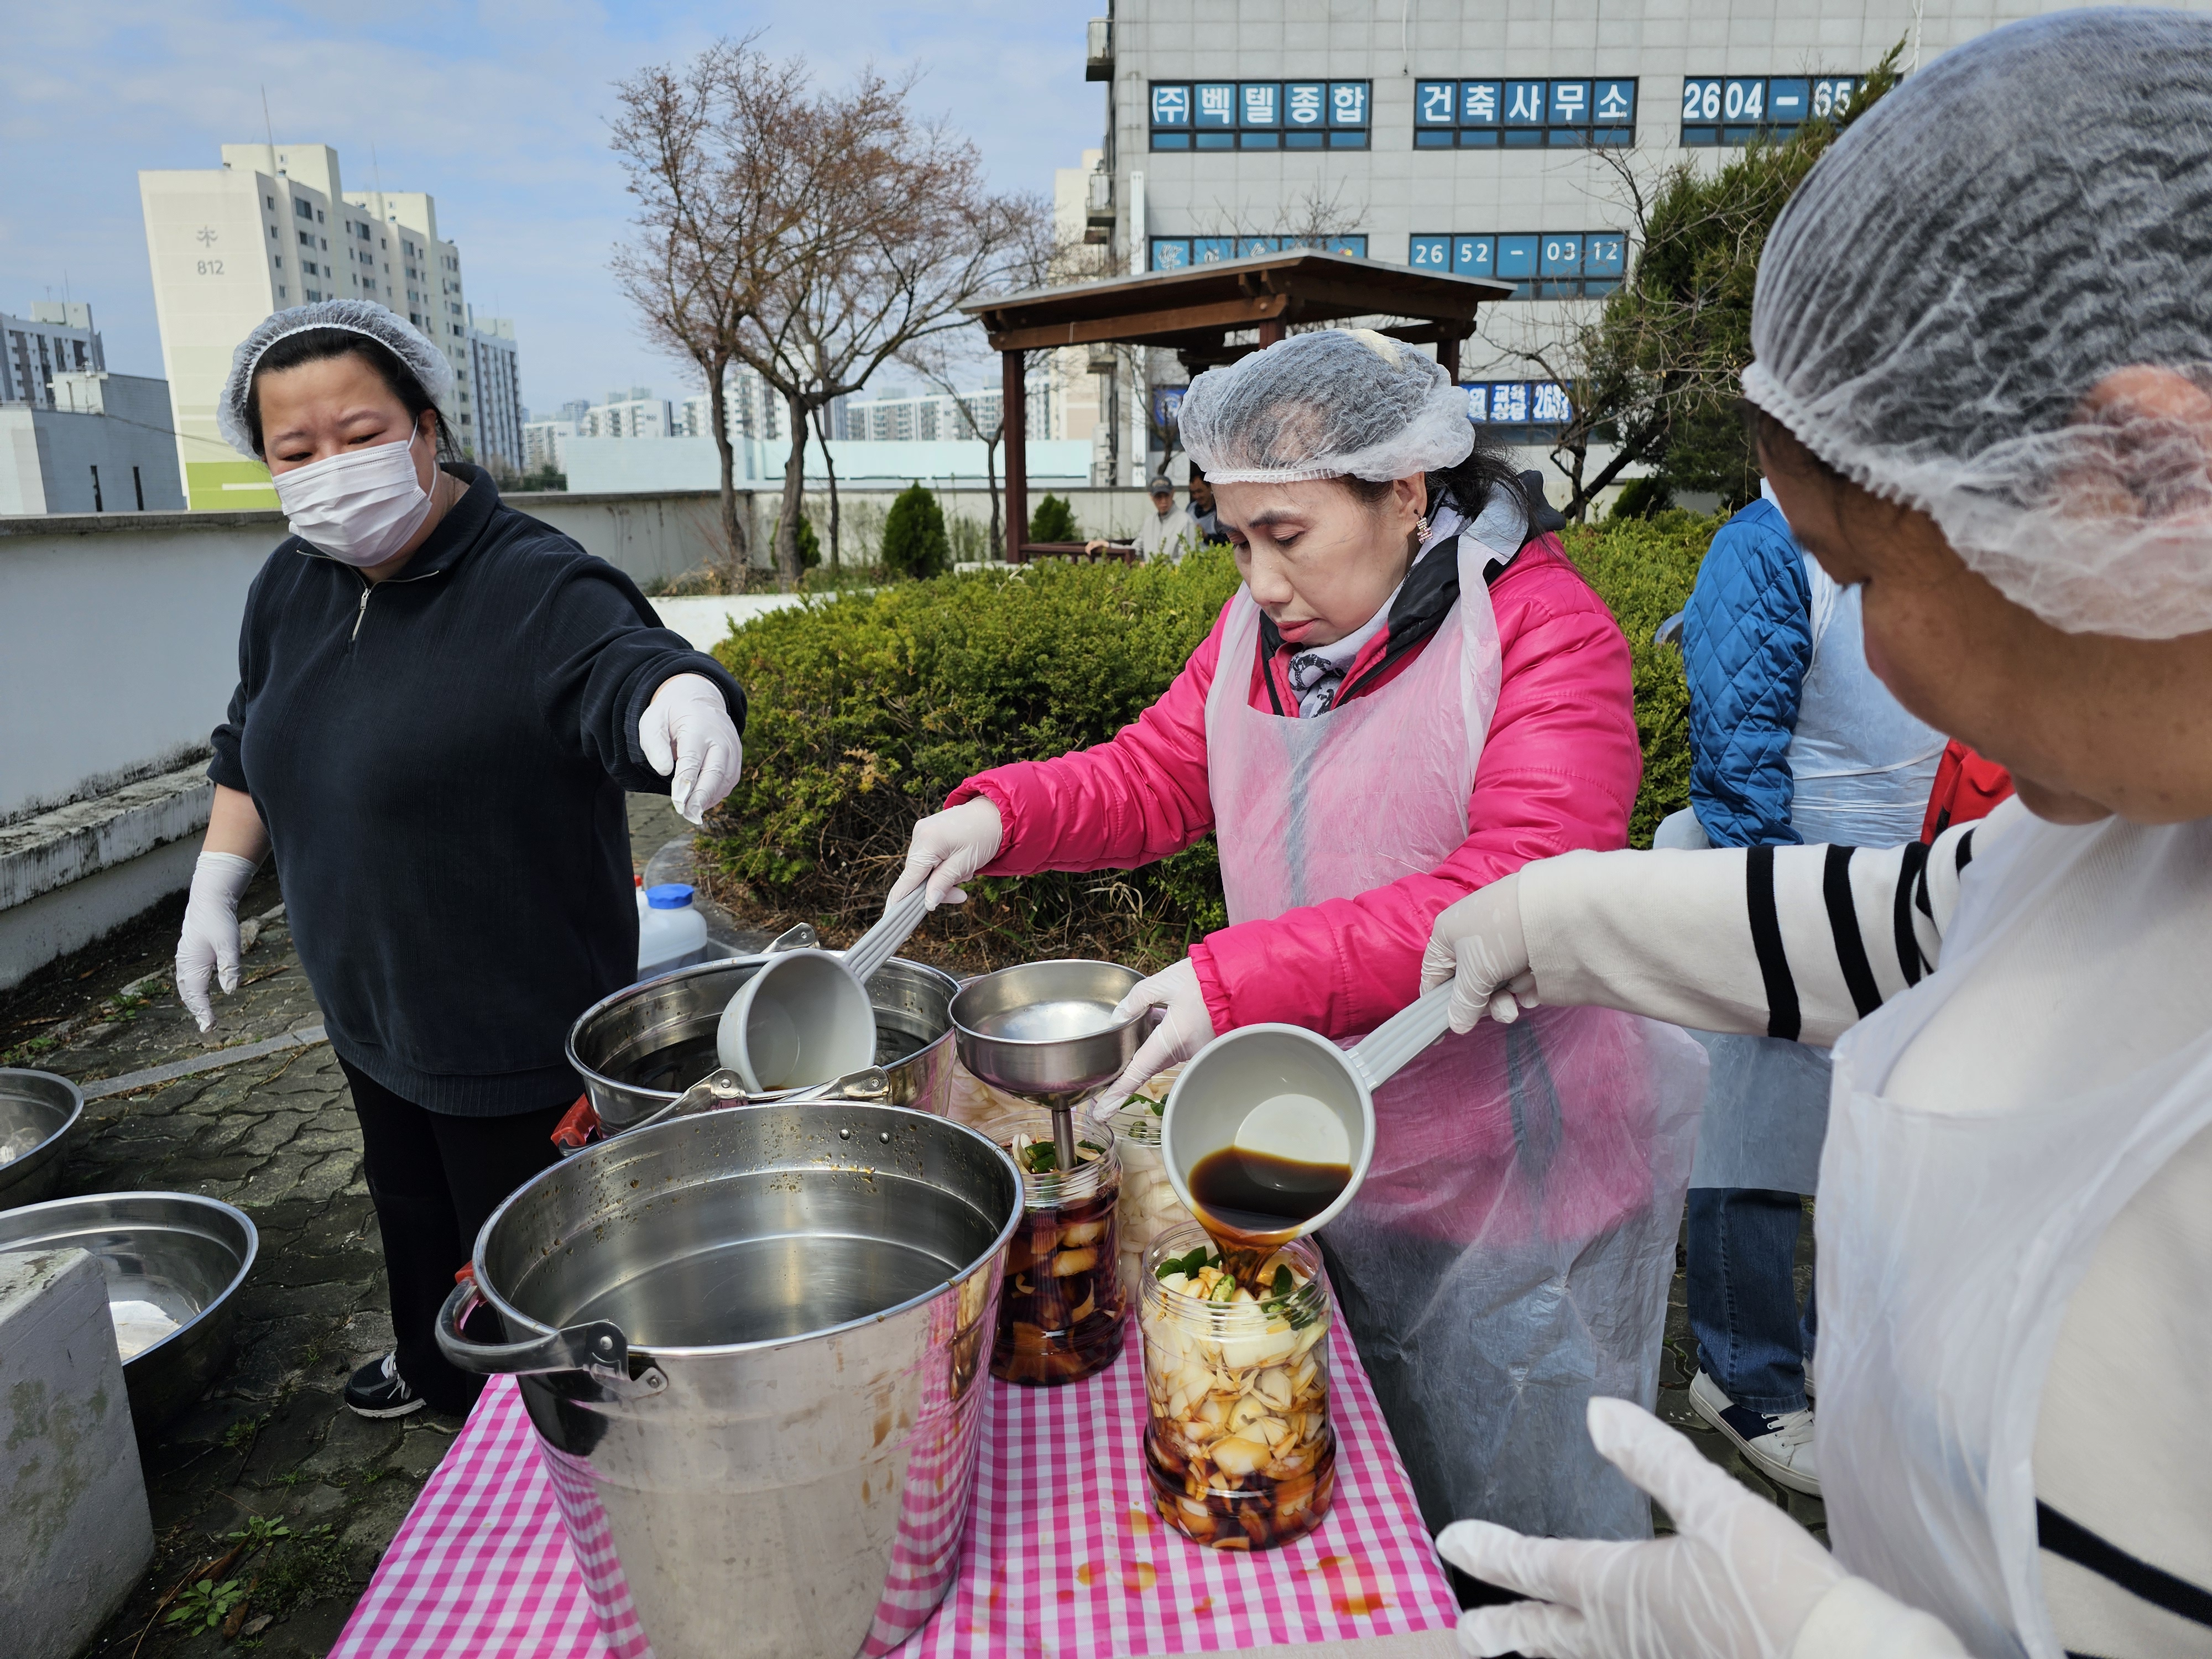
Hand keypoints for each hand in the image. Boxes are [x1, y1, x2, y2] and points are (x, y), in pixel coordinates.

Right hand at [176, 852, 258, 1032]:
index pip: (197, 995)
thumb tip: (230, 991)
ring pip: (186, 986)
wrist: (209, 899)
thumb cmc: (220, 920)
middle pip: (188, 993)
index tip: (209, 1026)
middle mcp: (184, 963)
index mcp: (192, 963)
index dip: (203, 1011)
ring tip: (203, 1015)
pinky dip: (192, 989)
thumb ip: (230, 967)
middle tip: (207, 1027)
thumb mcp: (229, 943)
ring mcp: (184, 958)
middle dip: (196, 1010)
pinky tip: (199, 993)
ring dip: (193, 1001)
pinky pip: (188, 977)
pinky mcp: (189, 953)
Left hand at [641, 673, 741, 823]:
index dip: (686, 782)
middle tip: (689, 815)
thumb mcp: (653, 721)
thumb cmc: (671, 715)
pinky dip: (716, 794)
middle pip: (716, 772)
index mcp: (698, 727)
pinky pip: (729, 781)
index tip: (678, 801)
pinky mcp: (737, 758)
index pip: (693, 759)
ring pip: (725, 780)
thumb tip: (665, 771)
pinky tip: (701, 802)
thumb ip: (654, 745)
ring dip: (709, 799)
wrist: (699, 700)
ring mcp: (733, 748)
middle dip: (702, 797)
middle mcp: (720, 738)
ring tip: (691, 812)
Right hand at [887, 799, 1003, 908]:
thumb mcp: (965, 864)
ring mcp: (921, 831)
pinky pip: (928, 858)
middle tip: (961, 894)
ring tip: (965, 872)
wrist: (995, 813)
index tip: (891, 915)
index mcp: (928, 841)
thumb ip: (943, 883)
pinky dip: (941, 866)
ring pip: (923, 869)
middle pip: (916, 875)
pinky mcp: (927, 832)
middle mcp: (919, 834)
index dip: (900, 899)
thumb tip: (927, 903)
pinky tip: (958, 863)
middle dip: (936, 888)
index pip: (908, 877)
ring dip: (941, 877)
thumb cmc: (984, 836)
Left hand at [1093, 958, 1215, 1116]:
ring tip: (1157, 1015)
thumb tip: (1116, 1018)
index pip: (1138, 1071)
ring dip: (1151, 1040)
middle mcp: (1185, 1051)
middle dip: (1131, 1060)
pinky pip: (1175, 1047)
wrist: (1241, 980)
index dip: (1118, 1093)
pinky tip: (1166, 1014)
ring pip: (1161, 1053)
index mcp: (1173, 1037)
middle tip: (1114, 1063)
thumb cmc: (1206, 980)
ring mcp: (1195, 1052)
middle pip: (1147, 1063)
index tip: (1102, 1112)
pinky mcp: (1201, 1047)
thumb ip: (1137, 999)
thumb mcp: (1165, 981)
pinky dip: (1165, 1036)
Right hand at [1421, 874, 1535, 1032]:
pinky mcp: (1524, 947)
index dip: (1437, 1007)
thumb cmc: (1500, 933)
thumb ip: (1463, 1002)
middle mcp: (1470, 939)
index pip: (1434, 978)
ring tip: (1522, 997)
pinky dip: (1525, 986)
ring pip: (1495, 985)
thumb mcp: (1476, 971)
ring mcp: (1498, 943)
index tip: (1440, 1036)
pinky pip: (1517, 978)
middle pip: (1468, 986)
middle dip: (1485, 1003)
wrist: (1552, 905)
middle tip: (1504, 1010)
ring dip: (1508, 996)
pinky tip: (1535, 986)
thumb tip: (1456, 1026)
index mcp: (1447, 937)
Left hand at [1438, 1397, 1844, 1658]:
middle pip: (1548, 1635)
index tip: (1450, 1542)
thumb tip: (1598, 1412)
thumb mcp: (1715, 1506)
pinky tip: (1617, 1652)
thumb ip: (1653, 1460)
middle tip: (1464, 1632)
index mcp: (1619, 1589)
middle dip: (1505, 1630)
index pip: (1537, 1565)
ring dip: (1551, 1651)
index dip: (1492, 1551)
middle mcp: (1624, 1638)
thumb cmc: (1778, 1585)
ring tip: (1525, 1648)